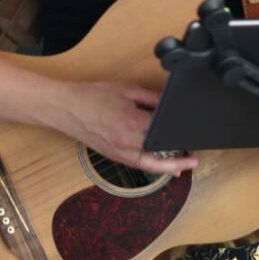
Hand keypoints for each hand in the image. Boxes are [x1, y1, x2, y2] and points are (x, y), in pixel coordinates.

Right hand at [59, 80, 197, 176]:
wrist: (65, 108)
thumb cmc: (93, 96)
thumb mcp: (127, 90)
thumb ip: (151, 98)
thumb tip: (169, 104)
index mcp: (132, 123)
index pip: (163, 131)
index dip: (179, 132)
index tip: (192, 132)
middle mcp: (126, 142)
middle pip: (159, 156)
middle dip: (177, 159)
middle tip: (193, 160)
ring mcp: (118, 152)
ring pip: (147, 166)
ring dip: (166, 168)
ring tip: (181, 167)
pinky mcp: (112, 156)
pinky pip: (136, 164)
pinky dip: (150, 166)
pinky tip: (159, 165)